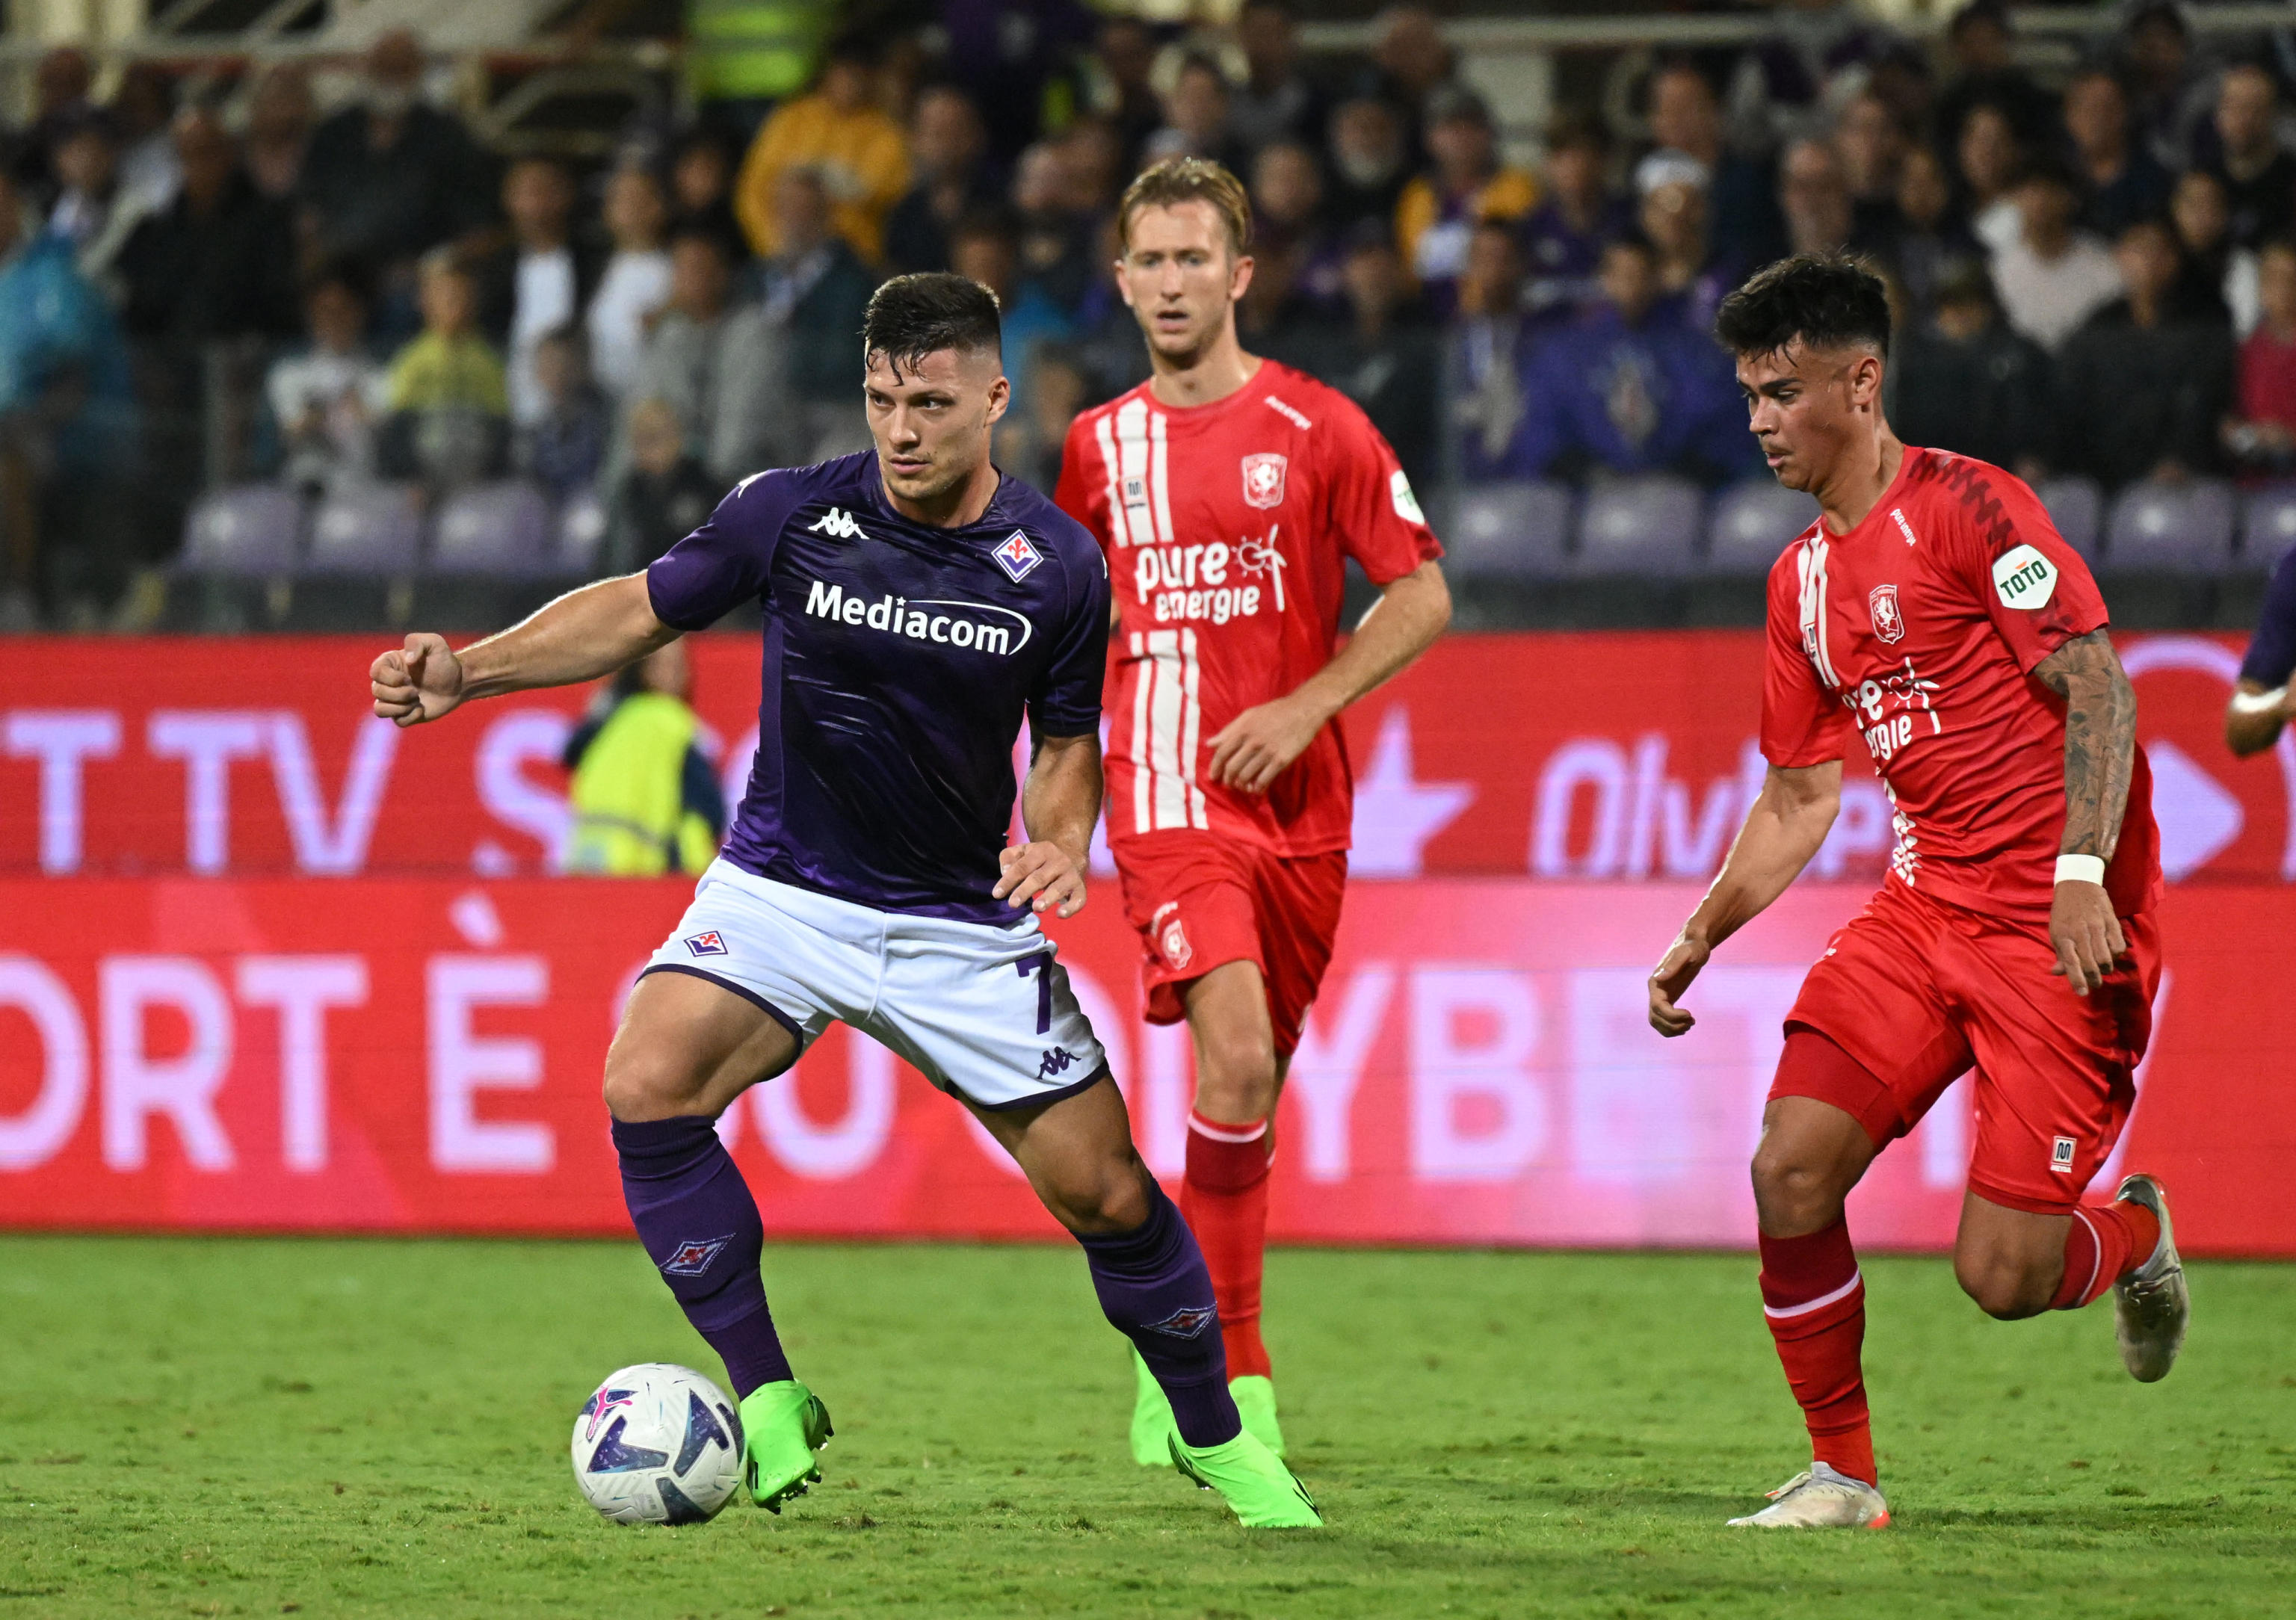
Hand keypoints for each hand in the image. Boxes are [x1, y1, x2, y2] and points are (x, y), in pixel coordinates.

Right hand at [370, 633, 466, 726]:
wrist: (459, 683)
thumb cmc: (445, 662)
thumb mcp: (435, 643)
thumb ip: (417, 642)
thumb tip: (407, 659)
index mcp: (390, 663)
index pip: (375, 672)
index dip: (391, 678)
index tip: (409, 677)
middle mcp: (387, 682)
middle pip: (377, 691)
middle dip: (400, 694)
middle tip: (416, 690)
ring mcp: (394, 699)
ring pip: (380, 710)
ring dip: (401, 707)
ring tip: (417, 700)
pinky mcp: (404, 714)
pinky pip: (398, 721)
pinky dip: (411, 717)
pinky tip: (421, 709)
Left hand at [994, 840, 1086, 917]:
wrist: (1070, 853)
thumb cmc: (1040, 857)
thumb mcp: (1023, 851)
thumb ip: (1009, 858)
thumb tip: (1004, 872)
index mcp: (1042, 851)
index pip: (1022, 866)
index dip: (1009, 880)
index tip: (997, 894)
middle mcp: (1058, 861)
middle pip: (1039, 877)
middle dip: (1025, 891)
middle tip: (1013, 904)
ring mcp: (1071, 875)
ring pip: (1059, 888)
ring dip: (1048, 898)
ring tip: (1036, 908)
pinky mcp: (1080, 888)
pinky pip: (1079, 899)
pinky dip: (1071, 908)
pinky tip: (1060, 914)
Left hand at [1207, 694, 1327, 793]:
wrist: (1303, 710)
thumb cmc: (1274, 712)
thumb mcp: (1248, 716)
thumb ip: (1229, 730)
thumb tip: (1209, 744)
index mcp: (1243, 730)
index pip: (1222, 753)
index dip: (1215, 767)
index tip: (1213, 777)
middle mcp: (1253, 742)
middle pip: (1232, 768)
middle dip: (1228, 780)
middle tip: (1229, 784)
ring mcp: (1267, 752)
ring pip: (1246, 776)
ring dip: (1241, 786)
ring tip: (1243, 787)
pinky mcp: (1281, 760)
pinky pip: (1264, 780)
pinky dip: (1257, 788)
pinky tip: (1257, 789)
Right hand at [1648, 930, 1709, 1036]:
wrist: (1694, 944)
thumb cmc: (1692, 947)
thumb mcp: (1686, 954)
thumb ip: (1673, 965)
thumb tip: (1659, 978)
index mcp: (1656, 982)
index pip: (1657, 1007)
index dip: (1672, 1016)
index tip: (1690, 1015)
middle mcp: (1655, 990)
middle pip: (1655, 1017)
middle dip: (1672, 1024)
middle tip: (1692, 1021)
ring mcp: (1660, 996)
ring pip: (1657, 1021)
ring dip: (1671, 1029)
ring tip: (1690, 1024)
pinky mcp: (1667, 999)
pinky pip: (1663, 1019)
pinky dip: (1672, 1027)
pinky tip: (1686, 1024)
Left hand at [2049, 879, 2126, 995]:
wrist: (2078, 883)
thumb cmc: (2064, 912)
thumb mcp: (2055, 930)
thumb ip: (2060, 953)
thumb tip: (2057, 972)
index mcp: (2062, 935)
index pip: (2070, 962)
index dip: (2077, 980)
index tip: (2081, 992)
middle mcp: (2079, 932)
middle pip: (2090, 963)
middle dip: (2093, 979)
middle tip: (2094, 984)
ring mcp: (2097, 926)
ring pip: (2106, 957)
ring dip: (2105, 968)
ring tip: (2102, 970)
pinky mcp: (2111, 921)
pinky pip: (2118, 945)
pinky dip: (2116, 954)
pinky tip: (2111, 954)